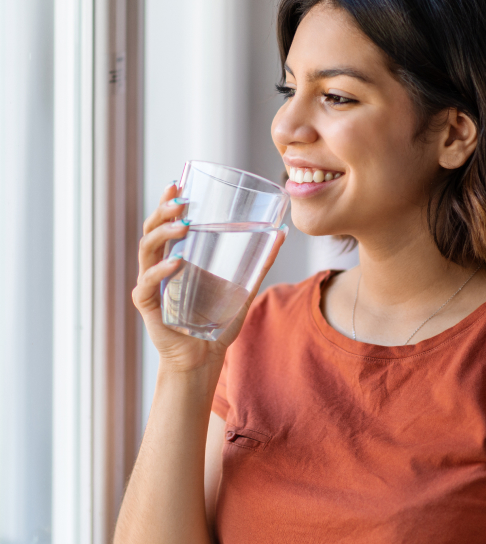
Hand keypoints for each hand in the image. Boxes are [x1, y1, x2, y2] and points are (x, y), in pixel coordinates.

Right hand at [132, 182, 286, 371]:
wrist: (203, 360)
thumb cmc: (218, 323)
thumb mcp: (242, 288)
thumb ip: (259, 263)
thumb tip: (281, 235)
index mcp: (176, 258)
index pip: (165, 223)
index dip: (167, 202)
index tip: (179, 183)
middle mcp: (159, 267)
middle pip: (151, 230)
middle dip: (163, 210)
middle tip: (181, 198)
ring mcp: (151, 286)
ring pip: (146, 251)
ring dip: (162, 233)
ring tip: (183, 224)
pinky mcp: (149, 307)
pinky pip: (148, 284)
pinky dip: (161, 271)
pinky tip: (177, 262)